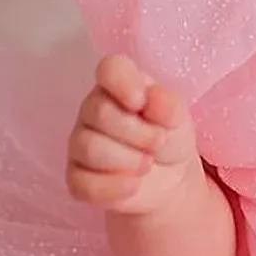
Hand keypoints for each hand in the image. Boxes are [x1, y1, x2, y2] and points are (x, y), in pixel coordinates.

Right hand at [66, 54, 199, 216]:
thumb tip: (153, 99)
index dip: (123, 83)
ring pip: (89, 147)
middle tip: (158, 141)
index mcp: (117, 85)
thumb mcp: (178, 117)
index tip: (140, 102)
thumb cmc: (169, 135)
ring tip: (148, 163)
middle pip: (99, 112)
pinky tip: (134, 184)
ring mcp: (80, 144)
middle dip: (138, 132)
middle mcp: (92, 110)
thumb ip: (168, 104)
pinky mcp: (77, 178)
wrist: (170, 178)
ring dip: (128, 160)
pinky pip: (82, 183)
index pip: (108, 68)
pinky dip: (114, 187)